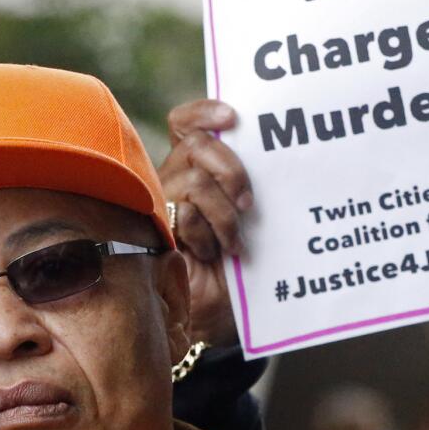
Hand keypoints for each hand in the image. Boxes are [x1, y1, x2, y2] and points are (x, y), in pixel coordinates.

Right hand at [159, 99, 252, 347]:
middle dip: (230, 168)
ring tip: (235, 242)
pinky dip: (208, 235)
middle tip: (249, 204)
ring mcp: (165, 206)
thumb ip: (253, 186)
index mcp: (200, 171)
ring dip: (224, 214)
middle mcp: (178, 182)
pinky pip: (185, 214)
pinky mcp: (157, 233)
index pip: (187, 124)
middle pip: (196, 145)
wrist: (220, 319)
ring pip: (194, 182)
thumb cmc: (242, 272)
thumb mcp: (255, 224)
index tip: (234, 117)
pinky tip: (214, 255)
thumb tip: (271, 150)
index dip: (204, 111)